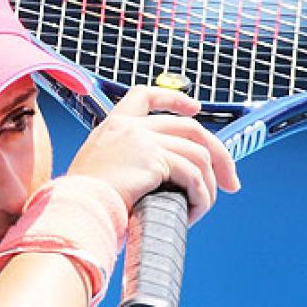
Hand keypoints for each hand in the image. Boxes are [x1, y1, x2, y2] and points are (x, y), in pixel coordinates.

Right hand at [65, 86, 240, 223]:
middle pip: (190, 127)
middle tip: (230, 182)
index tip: (195, 108)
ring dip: (209, 184)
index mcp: (113, 125)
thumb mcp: (100, 169)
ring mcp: (142, 140)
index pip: (144, 95)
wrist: (75, 208)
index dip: (174, 98)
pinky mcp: (154, 159)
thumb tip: (158, 180)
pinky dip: (201, 195)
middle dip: (219, 154)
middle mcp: (129, 126)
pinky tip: (194, 211)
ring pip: (198, 153)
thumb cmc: (83, 200)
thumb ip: (125, 162)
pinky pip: (193, 175)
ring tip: (203, 206)